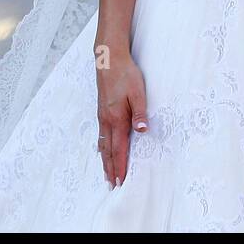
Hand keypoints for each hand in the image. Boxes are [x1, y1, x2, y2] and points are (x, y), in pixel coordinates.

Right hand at [94, 42, 147, 187]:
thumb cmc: (125, 74)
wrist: (108, 58)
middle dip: (110, 169)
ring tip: (106, 173)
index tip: (120, 182)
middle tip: (111, 185)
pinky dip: (101, 147)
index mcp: (117, 118)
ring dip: (104, 160)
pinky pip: (100, 134)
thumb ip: (140, 113)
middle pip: (108, 150)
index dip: (120, 166)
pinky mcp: (101, 109)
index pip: (119, 149)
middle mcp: (106, 120)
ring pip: (102, 143)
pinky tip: (100, 149)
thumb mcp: (138, 92)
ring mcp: (102, 115)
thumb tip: (143, 131)